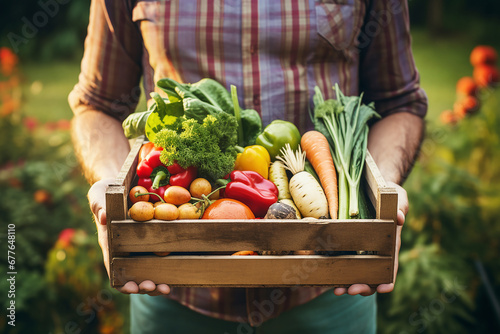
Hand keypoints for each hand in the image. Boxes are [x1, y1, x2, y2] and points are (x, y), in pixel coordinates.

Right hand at [88, 178, 170, 295]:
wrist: (120, 184)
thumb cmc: (106, 191)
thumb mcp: (99, 195)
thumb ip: (99, 206)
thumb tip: (104, 218)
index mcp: (110, 243)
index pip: (113, 268)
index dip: (122, 282)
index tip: (132, 287)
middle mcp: (125, 249)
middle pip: (132, 276)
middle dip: (143, 285)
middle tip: (153, 287)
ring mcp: (139, 246)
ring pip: (148, 271)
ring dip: (156, 283)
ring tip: (167, 288)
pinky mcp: (153, 240)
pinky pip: (160, 256)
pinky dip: (169, 267)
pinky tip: (179, 272)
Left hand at [333, 182, 406, 295]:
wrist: (374, 185)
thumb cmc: (390, 193)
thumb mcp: (398, 196)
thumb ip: (400, 207)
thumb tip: (399, 218)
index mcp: (390, 243)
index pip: (391, 265)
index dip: (388, 279)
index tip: (385, 289)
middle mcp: (376, 250)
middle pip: (372, 275)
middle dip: (364, 286)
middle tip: (351, 291)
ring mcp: (362, 248)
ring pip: (356, 273)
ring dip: (347, 283)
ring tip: (337, 290)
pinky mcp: (348, 243)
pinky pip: (342, 260)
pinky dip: (336, 269)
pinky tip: (326, 277)